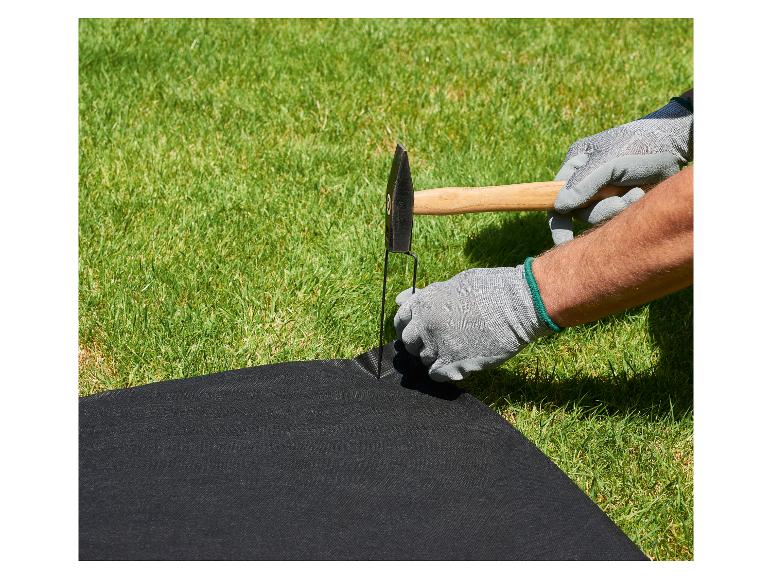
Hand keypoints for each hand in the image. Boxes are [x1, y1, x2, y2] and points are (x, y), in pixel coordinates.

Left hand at [393, 266, 551, 381]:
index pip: (400, 319)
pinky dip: (444, 372)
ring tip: (455, 348)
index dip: (408, 324)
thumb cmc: (491, 289)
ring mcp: (437, 346)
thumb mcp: (455, 283)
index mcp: (424, 302)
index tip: (417, 328)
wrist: (518, 306)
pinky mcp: (452, 365)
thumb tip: (404, 299)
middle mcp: (425, 325)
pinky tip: (458, 362)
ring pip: (423, 359)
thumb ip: (427, 295)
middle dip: (419, 341)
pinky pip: (436, 375)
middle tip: (438, 340)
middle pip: (408, 342)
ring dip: (434, 356)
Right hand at [549, 97, 692, 244]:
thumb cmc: (641, 144)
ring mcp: (605, 191)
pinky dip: (629, 207)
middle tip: (621, 202)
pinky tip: (641, 193)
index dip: (558, 221)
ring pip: (600, 216)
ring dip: (619, 208)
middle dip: (602, 209)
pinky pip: (617, 216)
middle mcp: (587, 179)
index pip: (557, 196)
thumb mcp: (610, 161)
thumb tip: (559, 207)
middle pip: (581, 212)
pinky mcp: (622, 199)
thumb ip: (584, 184)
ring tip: (637, 191)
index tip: (563, 241)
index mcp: (576, 164)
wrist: (677, 141)